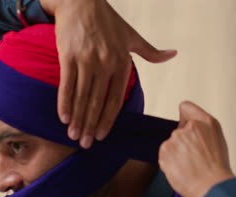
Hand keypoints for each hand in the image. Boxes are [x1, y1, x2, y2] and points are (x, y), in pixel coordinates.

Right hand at [40, 0, 176, 148]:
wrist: (81, 1)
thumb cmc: (108, 21)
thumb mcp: (132, 35)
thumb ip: (150, 51)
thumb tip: (173, 54)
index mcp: (122, 62)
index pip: (115, 99)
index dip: (108, 120)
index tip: (102, 136)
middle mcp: (105, 63)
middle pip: (97, 102)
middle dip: (91, 126)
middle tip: (85, 144)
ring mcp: (86, 59)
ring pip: (82, 96)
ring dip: (77, 118)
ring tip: (73, 135)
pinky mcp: (68, 55)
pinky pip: (66, 84)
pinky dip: (64, 102)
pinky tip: (63, 117)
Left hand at [159, 101, 234, 196]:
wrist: (212, 187)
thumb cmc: (217, 169)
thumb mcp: (218, 140)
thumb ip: (203, 129)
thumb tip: (190, 126)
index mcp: (206, 122)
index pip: (186, 107)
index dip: (185, 117)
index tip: (185, 122)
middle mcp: (189, 127)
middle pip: (179, 131)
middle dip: (184, 142)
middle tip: (196, 157)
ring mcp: (176, 139)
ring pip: (172, 145)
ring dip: (177, 154)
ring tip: (191, 166)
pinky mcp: (165, 151)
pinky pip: (165, 155)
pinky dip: (170, 163)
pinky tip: (183, 170)